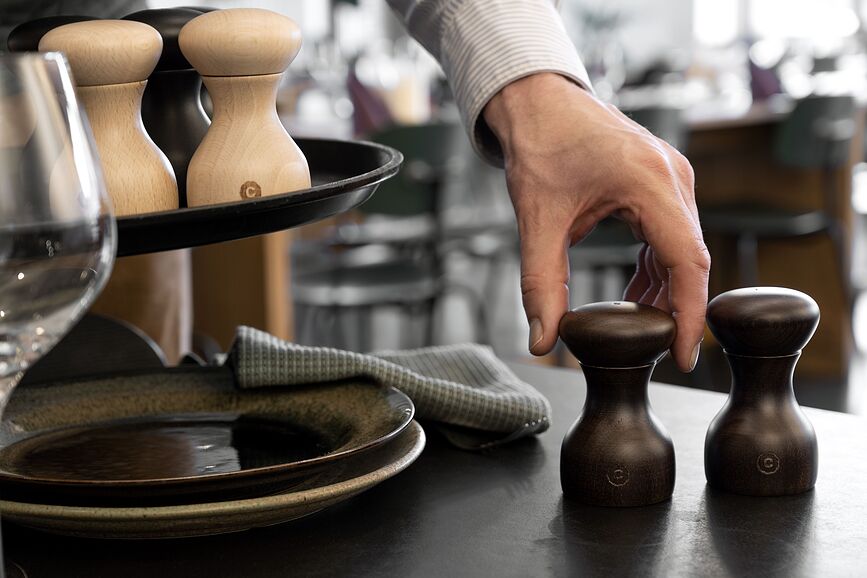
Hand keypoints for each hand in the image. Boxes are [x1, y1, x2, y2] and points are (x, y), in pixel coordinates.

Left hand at [483, 73, 709, 370]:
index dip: (688, 315)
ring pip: (682, 247)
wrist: (537, 100)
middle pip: (690, 257)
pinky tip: (637, 294)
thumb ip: (540, 283)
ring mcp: (671, 176)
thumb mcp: (537, 219)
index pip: (687, 262)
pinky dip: (656, 267)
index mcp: (650, 182)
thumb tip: (543, 340)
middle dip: (675, 308)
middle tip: (657, 353)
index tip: (683, 357)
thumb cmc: (539, 146)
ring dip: (664, 289)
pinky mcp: (660, 181)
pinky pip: (670, 233)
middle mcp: (673, 177)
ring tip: (641, 329)